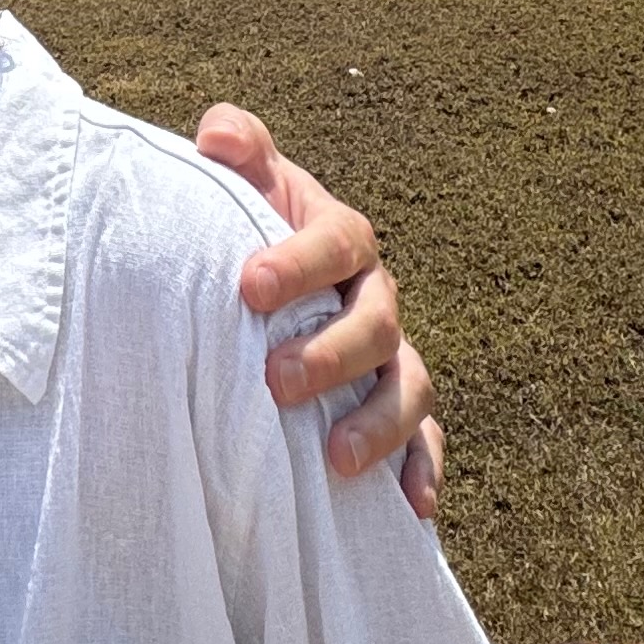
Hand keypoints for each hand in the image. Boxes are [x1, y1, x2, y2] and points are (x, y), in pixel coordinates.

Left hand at [197, 103, 445, 520]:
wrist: (267, 286)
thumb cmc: (250, 232)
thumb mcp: (242, 186)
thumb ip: (238, 149)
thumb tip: (217, 135)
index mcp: (343, 239)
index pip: (336, 241)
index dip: (298, 263)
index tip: (248, 288)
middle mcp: (377, 298)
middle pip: (375, 324)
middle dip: (332, 354)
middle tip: (278, 380)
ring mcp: (393, 358)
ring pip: (410, 387)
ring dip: (380, 424)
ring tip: (334, 458)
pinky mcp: (398, 411)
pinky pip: (426, 442)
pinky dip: (423, 471)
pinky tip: (413, 509)